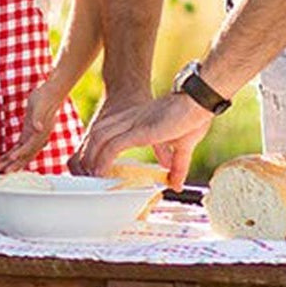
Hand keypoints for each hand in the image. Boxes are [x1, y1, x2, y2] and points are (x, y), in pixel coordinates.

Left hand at [0, 79, 64, 171]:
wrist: (51, 93)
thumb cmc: (45, 98)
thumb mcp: (40, 106)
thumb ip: (39, 118)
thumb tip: (38, 128)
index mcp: (42, 132)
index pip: (31, 146)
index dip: (21, 153)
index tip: (12, 159)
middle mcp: (39, 138)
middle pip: (26, 155)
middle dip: (15, 164)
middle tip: (3, 171)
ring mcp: (34, 137)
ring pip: (23, 153)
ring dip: (12, 161)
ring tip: (0, 167)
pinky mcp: (29, 133)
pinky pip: (20, 146)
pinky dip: (12, 152)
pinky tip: (5, 157)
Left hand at [75, 91, 212, 187]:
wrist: (200, 101)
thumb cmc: (194, 117)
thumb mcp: (182, 147)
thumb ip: (177, 166)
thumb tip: (177, 185)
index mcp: (138, 119)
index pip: (108, 130)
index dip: (97, 146)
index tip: (94, 163)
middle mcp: (131, 119)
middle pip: (98, 134)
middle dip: (88, 153)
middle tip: (85, 172)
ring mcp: (134, 123)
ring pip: (101, 139)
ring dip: (92, 157)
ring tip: (89, 174)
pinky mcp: (141, 131)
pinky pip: (114, 146)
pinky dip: (104, 159)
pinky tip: (100, 171)